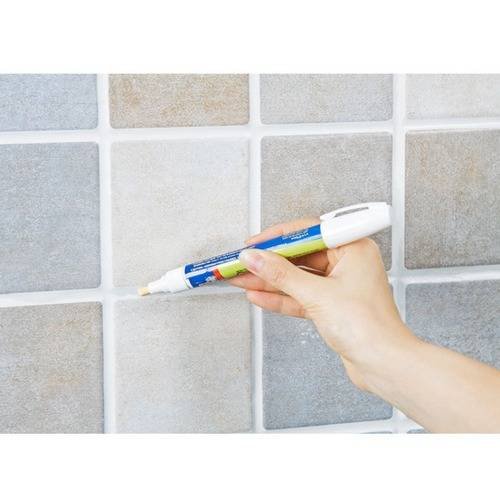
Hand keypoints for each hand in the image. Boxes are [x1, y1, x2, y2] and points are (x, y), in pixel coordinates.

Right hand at [232, 218, 416, 391]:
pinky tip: (258, 295)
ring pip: (297, 277)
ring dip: (270, 280)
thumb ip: (281, 275)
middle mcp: (348, 263)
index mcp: (353, 248)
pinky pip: (301, 296)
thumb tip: (255, 258)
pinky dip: (280, 297)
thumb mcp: (317, 295)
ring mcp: (339, 286)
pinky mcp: (332, 306)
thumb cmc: (369, 328)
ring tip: (242, 279)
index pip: (308, 233)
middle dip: (269, 262)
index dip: (277, 238)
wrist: (383, 365)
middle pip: (300, 256)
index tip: (254, 244)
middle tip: (243, 263)